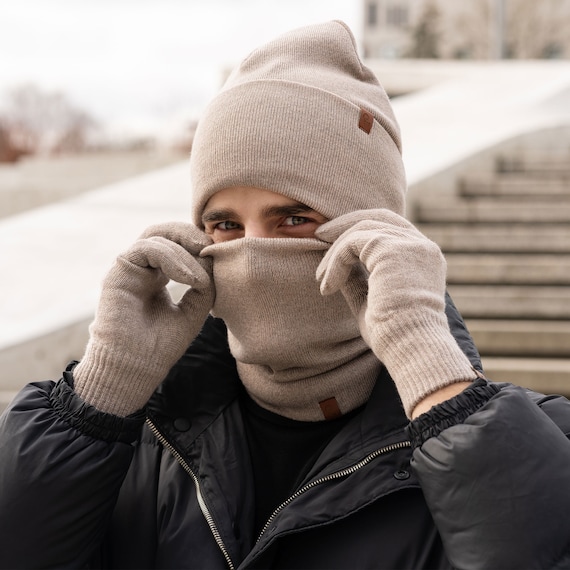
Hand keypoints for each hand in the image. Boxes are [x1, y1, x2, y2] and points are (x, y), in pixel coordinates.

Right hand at [73, 222, 213, 415]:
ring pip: (157, 237)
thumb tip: (212, 259)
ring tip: (200, 278)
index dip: (199, 245)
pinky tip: (189, 279)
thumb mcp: (193, 311)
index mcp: (158, 276)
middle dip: (191, 235)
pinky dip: (172, 258)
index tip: (221, 258)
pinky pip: (146, 249)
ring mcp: (129, 268)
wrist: (135, 369)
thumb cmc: (161, 346)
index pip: (178, 245)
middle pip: (165, 232)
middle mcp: (142, 269)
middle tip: (211, 248)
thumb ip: (204, 285)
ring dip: (185, 253)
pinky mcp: (118, 272)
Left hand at [316, 209, 475, 417]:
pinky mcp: (392, 249)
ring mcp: (410, 244)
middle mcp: (422, 246)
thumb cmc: (394, 336)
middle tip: (318, 236)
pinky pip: (352, 243)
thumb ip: (358, 279)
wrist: (412, 349)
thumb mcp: (372, 301)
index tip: (332, 240)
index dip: (359, 229)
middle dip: (344, 225)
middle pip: (376, 218)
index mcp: (422, 258)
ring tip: (320, 278)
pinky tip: (328, 286)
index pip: (390, 228)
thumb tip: (337, 267)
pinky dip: (335, 262)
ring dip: (335, 253)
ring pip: (360, 230)